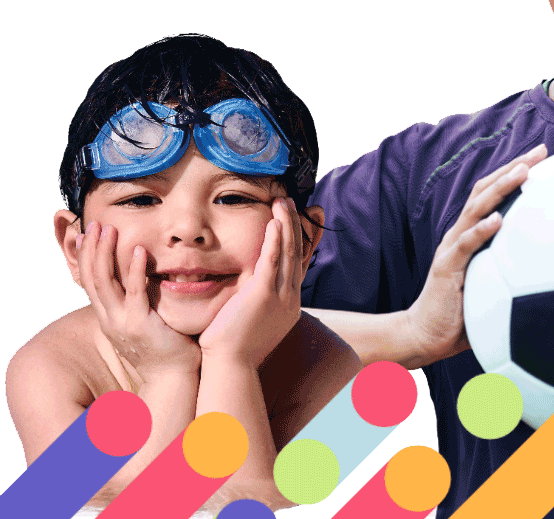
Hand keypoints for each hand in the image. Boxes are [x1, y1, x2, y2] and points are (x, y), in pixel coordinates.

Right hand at [78, 222, 201, 383]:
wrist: (173, 376)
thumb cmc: (164, 346)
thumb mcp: (142, 320)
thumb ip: (136, 300)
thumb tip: (140, 278)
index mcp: (109, 317)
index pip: (90, 281)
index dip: (86, 257)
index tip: (87, 234)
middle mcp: (109, 319)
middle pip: (92, 278)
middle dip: (91, 249)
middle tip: (93, 224)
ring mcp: (122, 322)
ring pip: (105, 282)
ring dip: (106, 254)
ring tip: (109, 230)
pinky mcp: (140, 324)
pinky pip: (134, 292)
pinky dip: (135, 270)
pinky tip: (139, 251)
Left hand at [198, 198, 302, 367]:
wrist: (230, 367)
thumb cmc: (235, 348)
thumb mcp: (255, 321)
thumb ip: (258, 301)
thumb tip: (252, 289)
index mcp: (289, 304)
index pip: (300, 264)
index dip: (304, 240)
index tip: (306, 220)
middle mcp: (290, 297)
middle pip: (298, 253)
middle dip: (297, 225)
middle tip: (292, 203)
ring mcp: (280, 296)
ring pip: (288, 252)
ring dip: (286, 224)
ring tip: (283, 202)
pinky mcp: (264, 294)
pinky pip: (273, 260)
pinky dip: (275, 239)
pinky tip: (274, 222)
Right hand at [404, 144, 547, 366]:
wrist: (426, 335)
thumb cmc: (463, 314)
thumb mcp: (494, 288)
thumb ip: (517, 275)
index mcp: (472, 233)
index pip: (495, 193)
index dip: (516, 171)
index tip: (545, 156)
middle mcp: (461, 232)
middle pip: (486, 189)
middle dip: (514, 166)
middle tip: (542, 150)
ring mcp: (452, 246)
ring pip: (476, 208)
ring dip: (500, 188)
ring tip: (523, 172)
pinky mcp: (447, 266)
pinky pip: (466, 244)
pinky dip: (482, 230)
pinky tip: (500, 219)